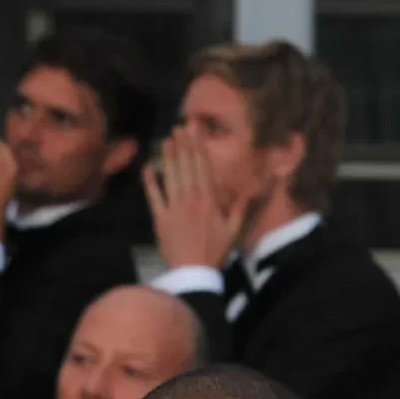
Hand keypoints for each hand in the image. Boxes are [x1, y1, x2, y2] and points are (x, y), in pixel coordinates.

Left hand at [145, 134, 239, 270]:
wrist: (194, 272)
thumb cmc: (216, 252)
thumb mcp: (233, 231)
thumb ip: (240, 208)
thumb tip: (251, 189)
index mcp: (209, 201)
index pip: (203, 168)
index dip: (198, 147)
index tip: (195, 131)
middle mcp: (190, 200)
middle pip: (186, 167)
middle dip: (183, 145)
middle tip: (180, 126)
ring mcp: (173, 207)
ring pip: (170, 177)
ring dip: (168, 157)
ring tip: (166, 139)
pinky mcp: (160, 218)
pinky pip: (153, 196)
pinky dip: (150, 182)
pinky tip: (148, 168)